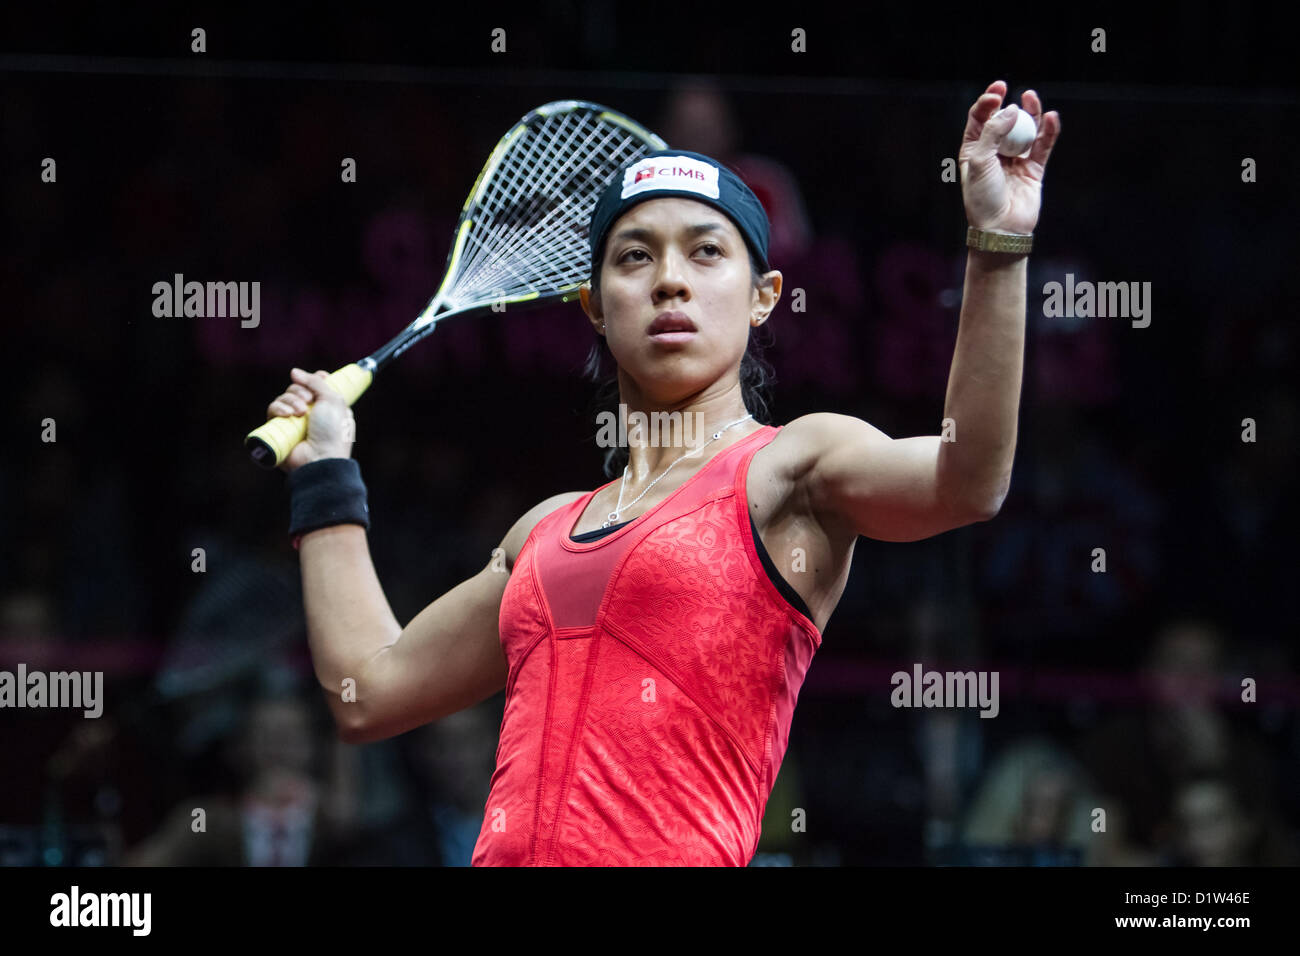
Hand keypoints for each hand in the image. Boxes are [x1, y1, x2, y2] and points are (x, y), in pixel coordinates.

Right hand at [265, 367, 355, 471]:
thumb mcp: (332, 401)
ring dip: (291, 400)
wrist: (320, 458)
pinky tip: (287, 415)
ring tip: (299, 413)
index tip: (320, 377)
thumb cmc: (332, 432)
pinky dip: (278, 408)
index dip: (315, 379)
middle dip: (301, 391)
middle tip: (308, 401)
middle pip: (297, 388)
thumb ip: (316, 382)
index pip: (316, 386)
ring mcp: (294, 421)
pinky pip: (272, 410)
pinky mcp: (280, 429)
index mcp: (327, 407)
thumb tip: (295, 372)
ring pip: (283, 397)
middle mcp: (310, 413)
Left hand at [959, 80, 1060, 233]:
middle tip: (1012, 92)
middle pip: (1004, 121)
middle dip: (1008, 105)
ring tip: (1032, 98)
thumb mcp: (979, 161)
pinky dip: (1048, 131)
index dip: (987, 102)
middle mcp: (994, 153)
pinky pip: (1043, 146)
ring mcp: (1015, 160)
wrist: (1001, 228)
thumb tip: (1011, 109)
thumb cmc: (983, 198)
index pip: (980, 119)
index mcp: (973, 150)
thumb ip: (992, 133)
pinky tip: (1051, 118)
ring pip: (1025, 130)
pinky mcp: (1034, 169)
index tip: (997, 92)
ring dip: (1030, 113)